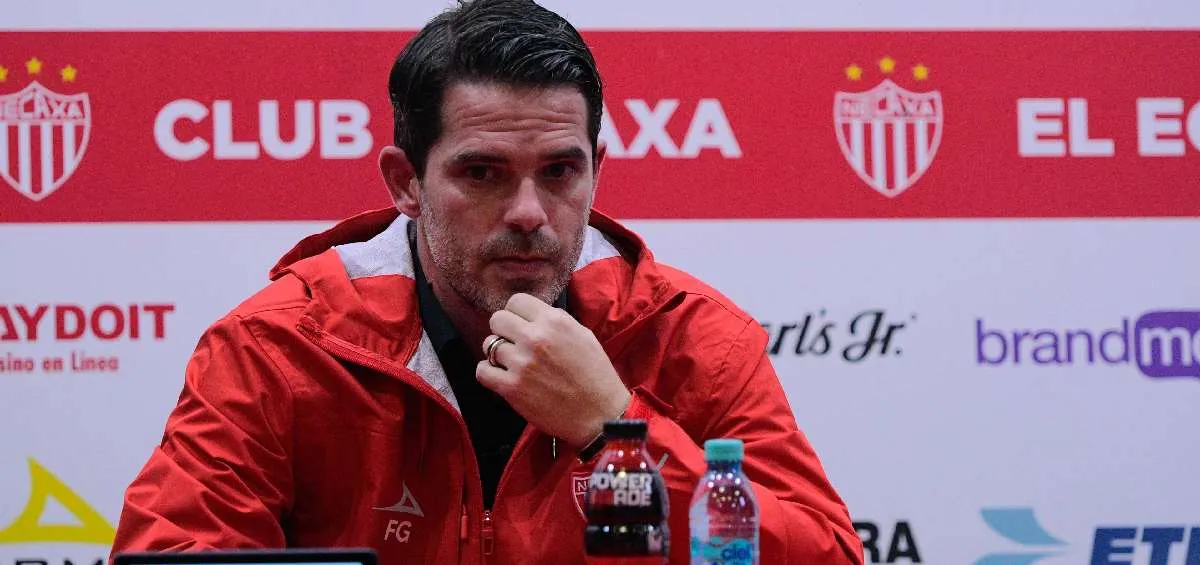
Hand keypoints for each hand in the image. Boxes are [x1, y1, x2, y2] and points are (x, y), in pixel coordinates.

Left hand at [476, 293, 630, 447]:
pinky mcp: (511, 388)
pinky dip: (488, 373)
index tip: (520, 324)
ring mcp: (521, 363)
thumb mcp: (583, 335)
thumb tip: (533, 315)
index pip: (516, 301)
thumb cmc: (595, 375)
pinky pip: (482, 371)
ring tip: (511, 363)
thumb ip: (556, 321)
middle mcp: (535, 338)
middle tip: (513, 343)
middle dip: (503, 330)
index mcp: (554, 321)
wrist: (599, 415)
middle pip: (497, 319)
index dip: (516, 313)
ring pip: (488, 345)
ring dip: (497, 353)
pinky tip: (501, 376)